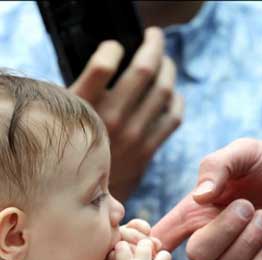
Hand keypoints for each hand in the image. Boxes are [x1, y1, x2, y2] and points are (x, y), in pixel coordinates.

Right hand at [70, 27, 183, 201]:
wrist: (82, 201)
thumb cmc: (70, 153)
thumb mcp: (65, 122)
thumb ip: (83, 97)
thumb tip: (106, 65)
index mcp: (84, 108)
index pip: (103, 65)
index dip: (113, 50)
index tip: (116, 45)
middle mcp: (112, 119)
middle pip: (144, 71)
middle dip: (154, 47)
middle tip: (155, 37)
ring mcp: (135, 134)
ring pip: (163, 91)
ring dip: (168, 70)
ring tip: (166, 60)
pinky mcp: (149, 148)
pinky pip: (173, 118)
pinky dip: (177, 101)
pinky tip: (173, 93)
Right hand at [152, 138, 261, 259]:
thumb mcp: (245, 152)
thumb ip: (216, 166)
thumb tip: (199, 197)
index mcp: (201, 210)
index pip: (164, 234)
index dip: (150, 245)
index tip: (156, 243)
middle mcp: (216, 235)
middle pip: (196, 255)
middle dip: (222, 231)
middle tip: (248, 206)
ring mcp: (241, 255)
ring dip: (248, 241)